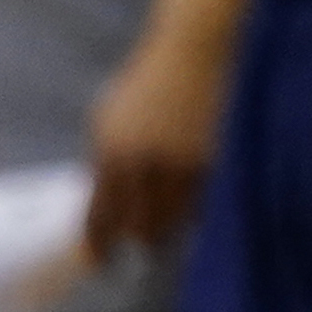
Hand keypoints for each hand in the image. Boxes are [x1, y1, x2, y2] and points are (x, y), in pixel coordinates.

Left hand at [82, 16, 231, 259]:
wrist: (192, 52)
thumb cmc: (146, 83)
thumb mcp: (107, 116)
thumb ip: (102, 159)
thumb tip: (98, 199)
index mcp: (113, 152)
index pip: (102, 215)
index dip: (100, 244)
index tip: (101, 260)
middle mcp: (146, 162)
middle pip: (141, 227)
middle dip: (139, 240)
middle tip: (140, 244)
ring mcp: (182, 162)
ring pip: (174, 220)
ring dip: (167, 230)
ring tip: (164, 231)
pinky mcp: (213, 158)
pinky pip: (201, 203)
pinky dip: (194, 212)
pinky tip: (191, 211)